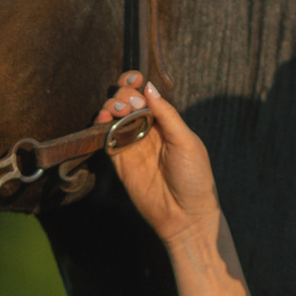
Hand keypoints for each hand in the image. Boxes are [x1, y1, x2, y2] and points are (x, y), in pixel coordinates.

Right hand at [103, 76, 218, 252]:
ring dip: (112, 104)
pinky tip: (103, 118)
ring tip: (118, 110)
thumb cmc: (194, 177)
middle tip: (130, 103)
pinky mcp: (119, 160)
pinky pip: (105, 137)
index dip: (137, 84)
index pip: (146, 95)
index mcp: (166, 123)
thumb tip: (148, 88)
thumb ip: (167, 114)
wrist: (185, 215)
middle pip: (127, 100)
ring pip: (114, 115)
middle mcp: (147, 130)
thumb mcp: (186, 141)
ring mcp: (131, 144)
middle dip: (124, 93)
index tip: (135, 79)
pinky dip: (101, 123)